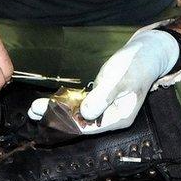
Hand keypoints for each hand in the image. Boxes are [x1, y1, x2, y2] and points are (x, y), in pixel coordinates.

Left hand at [28, 29, 179, 133]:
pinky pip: (78, 105)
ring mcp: (104, 109)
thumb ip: (103, 97)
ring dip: (56, 110)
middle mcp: (110, 118)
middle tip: (34, 111)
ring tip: (34, 108)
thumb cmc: (135, 65)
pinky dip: (63, 103)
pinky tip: (48, 101)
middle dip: (56, 117)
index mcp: (118, 118)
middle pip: (80, 123)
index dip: (66, 122)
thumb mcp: (120, 80)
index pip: (89, 127)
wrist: (146, 54)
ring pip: (76, 114)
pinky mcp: (99, 99)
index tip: (48, 115)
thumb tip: (85, 113)